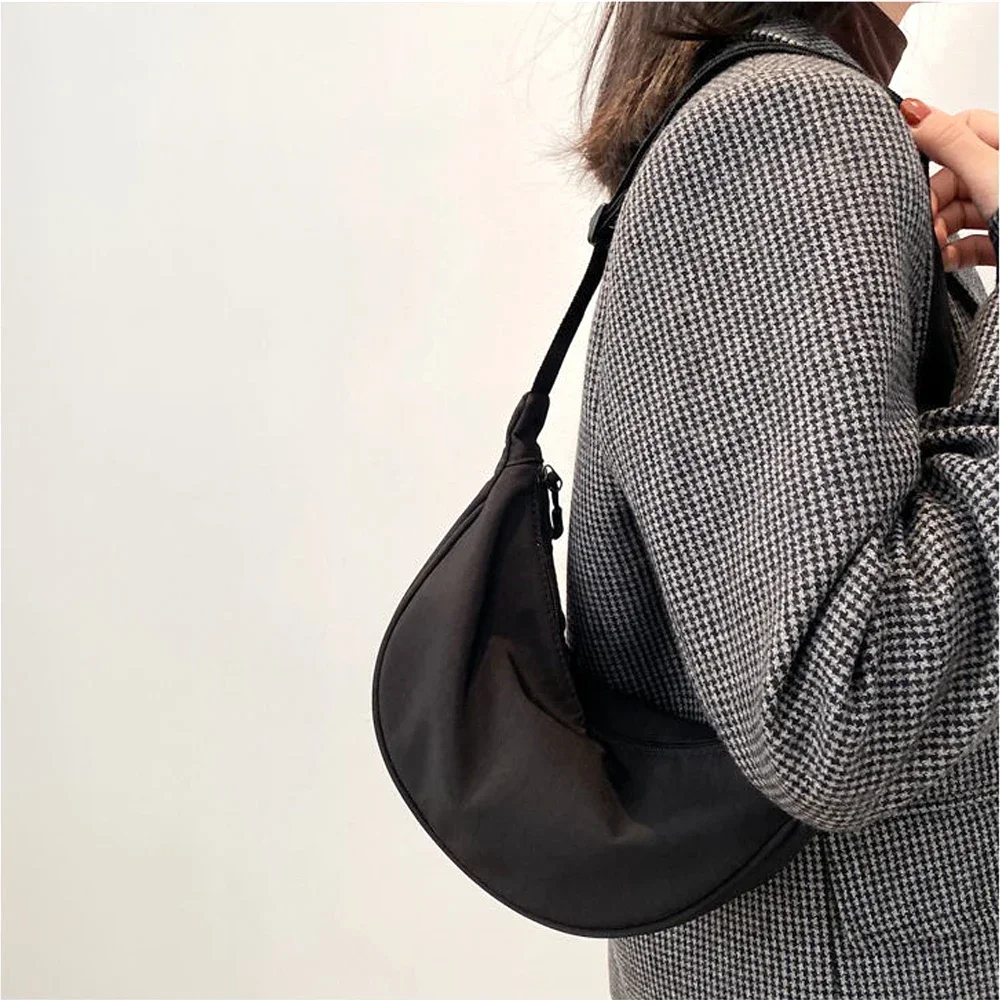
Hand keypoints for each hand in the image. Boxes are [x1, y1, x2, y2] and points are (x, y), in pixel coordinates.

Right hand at [899, 99, 997, 270]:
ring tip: (934, 243)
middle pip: (955, 176)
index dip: (935, 145)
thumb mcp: (989, 174)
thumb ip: (950, 143)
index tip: (911, 170)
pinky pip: (970, 243)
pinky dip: (952, 251)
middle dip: (933, 199)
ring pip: (960, 212)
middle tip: (924, 219)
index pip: (964, 128)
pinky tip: (945, 258)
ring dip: (940, 229)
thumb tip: (912, 109)